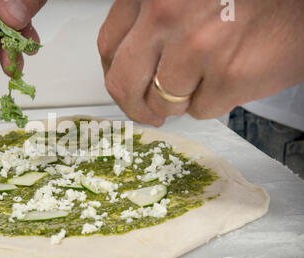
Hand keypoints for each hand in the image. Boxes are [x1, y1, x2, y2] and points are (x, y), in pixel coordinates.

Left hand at [98, 0, 303, 125]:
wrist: (300, 3)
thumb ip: (149, 23)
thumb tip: (126, 65)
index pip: (108, 45)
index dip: (114, 72)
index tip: (124, 85)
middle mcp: (166, 12)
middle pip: (124, 82)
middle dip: (135, 105)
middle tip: (148, 112)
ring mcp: (197, 45)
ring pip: (162, 103)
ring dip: (180, 101)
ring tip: (204, 78)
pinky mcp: (229, 75)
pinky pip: (201, 110)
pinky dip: (213, 101)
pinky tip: (230, 75)